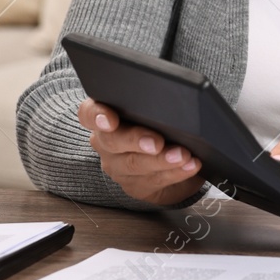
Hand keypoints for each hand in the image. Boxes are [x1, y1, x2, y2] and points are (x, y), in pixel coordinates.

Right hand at [79, 97, 202, 205]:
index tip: (110, 120)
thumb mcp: (153, 108)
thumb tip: (174, 92)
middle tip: (157, 142)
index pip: (89, 113)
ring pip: (135, 164)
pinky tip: (191, 166)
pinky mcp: (135, 186)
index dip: (97, 115)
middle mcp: (105, 143)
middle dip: (136, 140)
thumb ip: (153, 101)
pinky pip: (154, 180)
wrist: (165, 156)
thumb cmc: (158, 121)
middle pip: (112, 141)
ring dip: (162, 160)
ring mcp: (118, 167)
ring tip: (183, 155)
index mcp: (104, 116)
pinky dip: (176, 173)